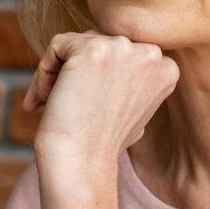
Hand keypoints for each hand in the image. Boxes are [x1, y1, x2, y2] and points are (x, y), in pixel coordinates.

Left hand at [23, 32, 179, 176]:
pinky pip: (57, 45)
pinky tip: (43, 100)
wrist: (81, 165)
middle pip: (98, 43)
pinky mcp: (92, 49)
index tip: (85, 106)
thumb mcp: (134, 110)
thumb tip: (114, 68)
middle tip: (65, 106)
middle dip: (75, 72)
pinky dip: (43, 72)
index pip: (120, 53)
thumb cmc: (101, 145)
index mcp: (166, 68)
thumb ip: (133, 82)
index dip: (95, 79)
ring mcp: (123, 48)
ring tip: (51, 103)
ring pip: (76, 44)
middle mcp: (151, 53)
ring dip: (58, 73)